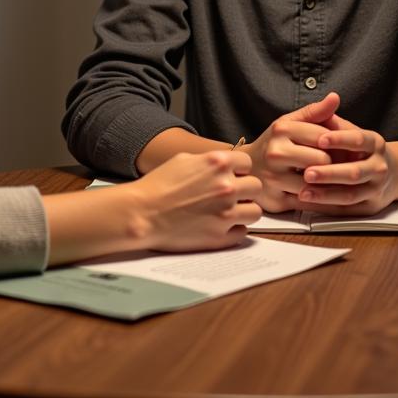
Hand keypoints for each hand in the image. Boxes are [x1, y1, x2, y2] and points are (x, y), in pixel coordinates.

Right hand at [129, 149, 261, 252]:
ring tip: (228, 211)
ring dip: (244, 210)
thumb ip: (209, 160)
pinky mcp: (220, 237)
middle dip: (245, 189)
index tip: (232, 175)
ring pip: (255, 211)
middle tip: (231, 194)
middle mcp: (226, 187)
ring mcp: (226, 213)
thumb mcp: (183, 160)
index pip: (247, 162)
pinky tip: (219, 225)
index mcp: (217, 163)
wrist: (141, 213)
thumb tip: (226, 163)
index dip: (239, 169)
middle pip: (255, 186)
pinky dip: (234, 229)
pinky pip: (243, 232)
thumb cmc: (158, 185)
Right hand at [239, 92, 340, 211]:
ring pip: (316, 183)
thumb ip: (314, 112)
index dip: (337, 144)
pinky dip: (319, 200)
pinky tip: (322, 195)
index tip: (340, 148)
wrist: (245, 168)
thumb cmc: (273, 144)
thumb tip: (335, 97)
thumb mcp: (289, 123)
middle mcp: (275, 152)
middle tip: (334, 165)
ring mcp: (274, 178)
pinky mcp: (276, 200)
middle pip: (322, 160)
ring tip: (327, 179)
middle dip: (331, 164)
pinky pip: (308, 203)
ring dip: (326, 183)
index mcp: (282, 130)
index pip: (323, 136)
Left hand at [297, 113, 397, 214]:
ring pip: (351, 194)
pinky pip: (346, 210)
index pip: (359, 140)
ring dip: (326, 195)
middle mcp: (379, 167)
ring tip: (303, 192)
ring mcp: (376, 189)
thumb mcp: (352, 131)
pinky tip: (309, 204)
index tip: (320, 139)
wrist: (393, 173)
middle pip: (355, 172)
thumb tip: (324, 104)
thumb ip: (335, 121)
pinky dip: (326, 208)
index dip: (340, 139)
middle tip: (306, 172)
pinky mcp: (369, 208)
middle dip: (330, 173)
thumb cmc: (361, 148)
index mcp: (375, 143)